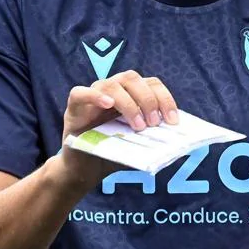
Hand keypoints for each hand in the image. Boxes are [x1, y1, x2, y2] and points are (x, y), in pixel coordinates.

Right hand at [59, 70, 179, 184]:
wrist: (86, 169)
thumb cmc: (113, 153)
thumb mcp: (137, 144)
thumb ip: (151, 136)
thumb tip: (173, 138)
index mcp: (131, 94)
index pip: (151, 84)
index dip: (164, 98)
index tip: (173, 121)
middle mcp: (113, 89)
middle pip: (132, 79)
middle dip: (148, 99)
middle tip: (154, 123)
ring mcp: (93, 95)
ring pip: (111, 84)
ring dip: (128, 103)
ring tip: (137, 125)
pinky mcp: (74, 107)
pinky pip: (80, 93)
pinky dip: (95, 96)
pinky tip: (108, 104)